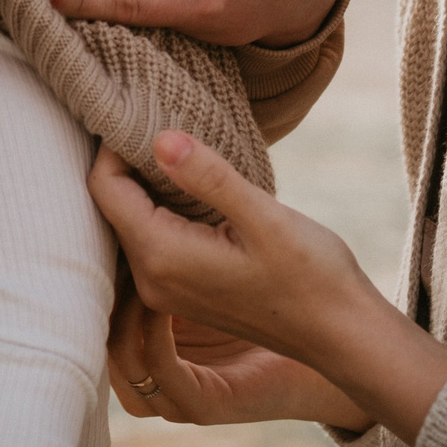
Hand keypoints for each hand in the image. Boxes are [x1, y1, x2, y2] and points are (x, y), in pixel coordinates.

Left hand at [90, 132, 446, 444]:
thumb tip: (159, 138)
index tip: (145, 112)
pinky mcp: (182, 292)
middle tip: (159, 119)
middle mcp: (152, 280)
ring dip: (144, 183)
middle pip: (111, 205)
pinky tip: (192, 185)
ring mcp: (165, 291)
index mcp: (163, 256)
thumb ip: (208, 177)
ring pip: (129, 221)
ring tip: (178, 146)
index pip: (105, 188)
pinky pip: (151, 239)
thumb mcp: (263, 217)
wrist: (341, 334)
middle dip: (126, 160)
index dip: (114, 145)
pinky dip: (159, 207)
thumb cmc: (311, 276)